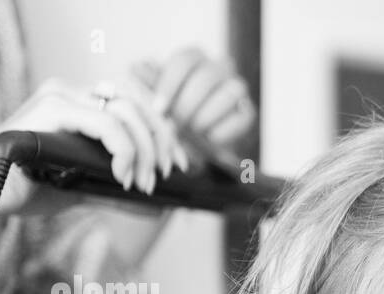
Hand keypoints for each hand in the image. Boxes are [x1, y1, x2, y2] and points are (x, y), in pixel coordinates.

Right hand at [0, 73, 187, 217]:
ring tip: (142, 182)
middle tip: (167, 174)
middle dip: (163, 141)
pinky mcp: (52, 108)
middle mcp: (73, 94)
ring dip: (146, 149)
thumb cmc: (26, 187)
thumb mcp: (85, 188)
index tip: (177, 164)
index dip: (164, 132)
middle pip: (139, 104)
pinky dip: (125, 150)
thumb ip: (118, 187)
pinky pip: (106, 123)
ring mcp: (62, 98)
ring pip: (127, 112)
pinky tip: (123, 175)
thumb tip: (160, 205)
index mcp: (83, 106)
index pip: (138, 105)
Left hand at [132, 47, 255, 161]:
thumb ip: (145, 84)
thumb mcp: (155, 99)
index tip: (159, 108)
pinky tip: (210, 138)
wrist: (198, 146)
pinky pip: (241, 118)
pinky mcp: (248, 112)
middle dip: (187, 105)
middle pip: (206, 77)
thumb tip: (136, 69)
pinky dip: (222, 131)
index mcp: (194, 59)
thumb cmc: (173, 116)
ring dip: (205, 117)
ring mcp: (237, 88)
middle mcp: (219, 68)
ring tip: (193, 131)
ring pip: (229, 94)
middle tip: (176, 124)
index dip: (170, 84)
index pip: (185, 60)